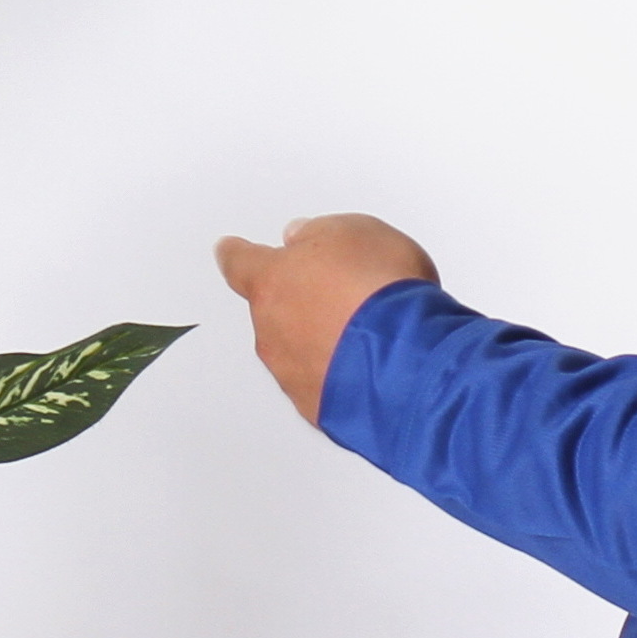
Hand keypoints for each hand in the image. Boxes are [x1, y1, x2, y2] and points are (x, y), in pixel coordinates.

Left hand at [210, 213, 439, 422]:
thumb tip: (305, 235)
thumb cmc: (382, 295)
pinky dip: (338, 372)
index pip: (240, 262)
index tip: (228, 250)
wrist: (408, 361)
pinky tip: (371, 362)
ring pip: (296, 349)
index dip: (236, 253)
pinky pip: (321, 383)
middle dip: (300, 303)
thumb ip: (321, 232)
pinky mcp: (315, 405)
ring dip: (322, 340)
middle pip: (274, 309)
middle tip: (340, 294)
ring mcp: (290, 372)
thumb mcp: (359, 233)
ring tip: (367, 331)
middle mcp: (271, 329)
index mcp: (272, 280)